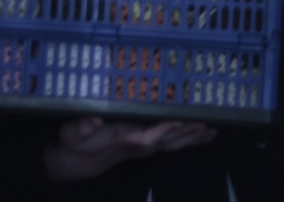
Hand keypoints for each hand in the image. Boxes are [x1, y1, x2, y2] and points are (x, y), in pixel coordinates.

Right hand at [43, 116, 217, 181]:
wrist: (75, 163)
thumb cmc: (74, 144)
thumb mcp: (71, 134)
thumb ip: (80, 128)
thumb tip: (93, 120)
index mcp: (123, 139)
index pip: (147, 137)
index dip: (163, 130)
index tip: (180, 121)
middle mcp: (137, 145)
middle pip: (167, 142)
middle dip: (188, 135)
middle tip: (209, 127)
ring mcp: (142, 148)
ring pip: (172, 145)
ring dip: (192, 139)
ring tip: (212, 134)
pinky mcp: (144, 146)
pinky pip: (170, 144)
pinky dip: (186, 141)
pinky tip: (199, 138)